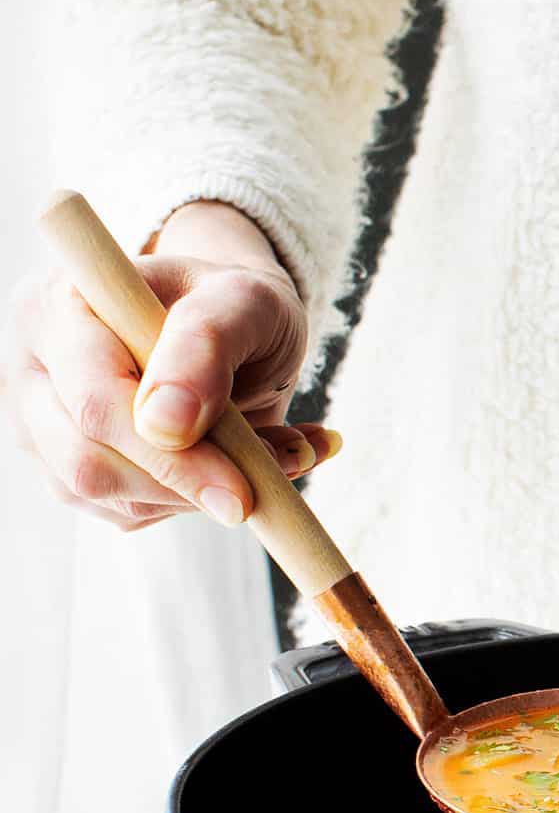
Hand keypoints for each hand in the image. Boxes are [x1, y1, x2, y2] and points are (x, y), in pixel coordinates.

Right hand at [1, 201, 339, 531]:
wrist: (230, 325)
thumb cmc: (231, 304)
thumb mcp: (241, 299)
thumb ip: (206, 342)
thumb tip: (164, 424)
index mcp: (56, 309)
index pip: (94, 401)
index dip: (167, 454)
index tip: (240, 489)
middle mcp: (33, 372)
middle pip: (87, 463)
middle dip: (187, 484)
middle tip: (267, 480)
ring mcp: (45, 429)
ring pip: (113, 499)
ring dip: (203, 495)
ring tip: (272, 452)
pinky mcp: (74, 474)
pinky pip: (134, 513)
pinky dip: (198, 502)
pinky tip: (240, 466)